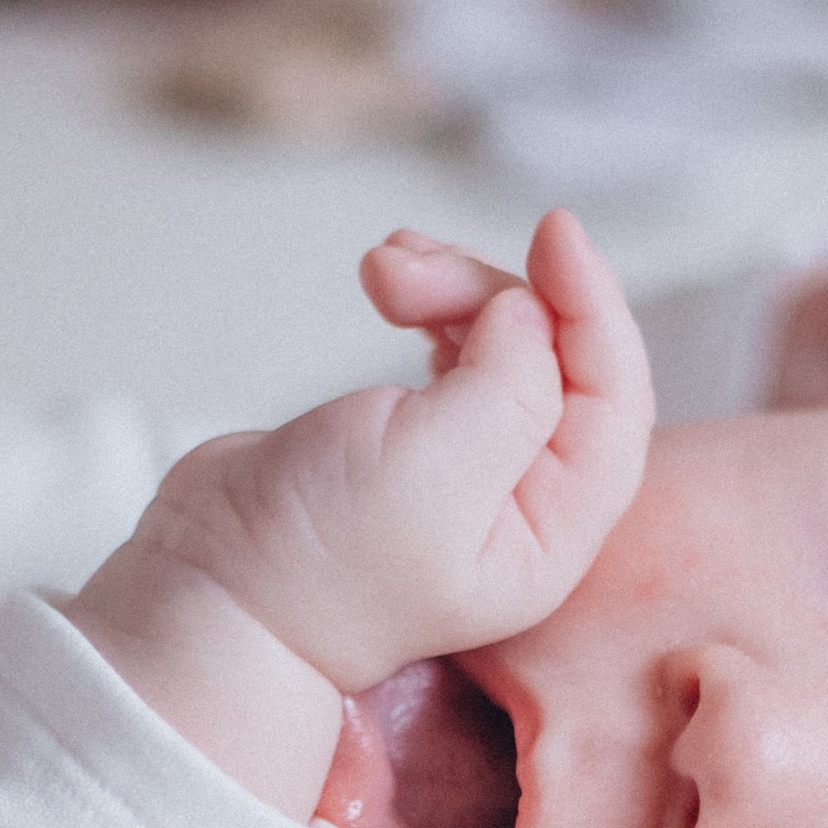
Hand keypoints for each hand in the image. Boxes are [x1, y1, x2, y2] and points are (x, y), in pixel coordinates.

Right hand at [72, 208, 650, 817]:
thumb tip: (530, 312)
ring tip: (380, 268)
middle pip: (556, 358)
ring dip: (452, 287)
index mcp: (554, 527)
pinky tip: (386, 282)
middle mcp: (525, 501)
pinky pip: (455, 349)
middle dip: (493, 292)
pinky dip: (430, 303)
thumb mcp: (436, 469)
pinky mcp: (413, 439)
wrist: (214, 595)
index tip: (554, 231)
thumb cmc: (320, 557)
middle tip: (403, 271)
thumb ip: (510, 386)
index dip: (594, 306)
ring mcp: (468, 468)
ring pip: (504, 342)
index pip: (614, 397)